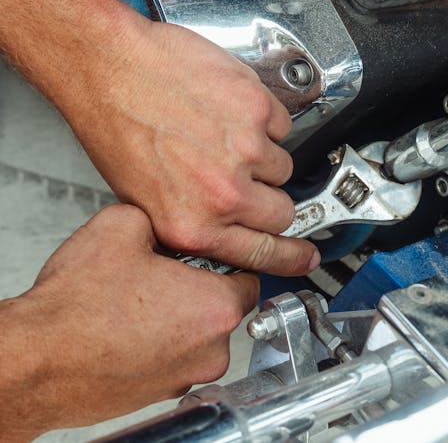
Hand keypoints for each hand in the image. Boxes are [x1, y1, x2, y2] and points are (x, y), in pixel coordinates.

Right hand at [0, 205, 258, 438]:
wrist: (36, 361)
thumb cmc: (76, 308)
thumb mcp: (122, 224)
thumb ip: (160, 215)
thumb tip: (164, 215)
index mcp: (217, 306)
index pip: (249, 274)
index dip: (223, 258)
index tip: (204, 254)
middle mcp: (211, 349)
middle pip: (224, 306)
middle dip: (199, 287)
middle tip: (163, 275)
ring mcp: (187, 376)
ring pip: (199, 335)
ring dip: (178, 318)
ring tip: (137, 302)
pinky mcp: (163, 394)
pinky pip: (174, 358)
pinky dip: (159, 343)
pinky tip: (126, 327)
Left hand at [67, 9, 318, 274]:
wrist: (108, 67)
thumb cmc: (115, 126)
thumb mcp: (144, 201)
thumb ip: (194, 221)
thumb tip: (228, 228)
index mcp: (193, 225)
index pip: (263, 254)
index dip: (291, 257)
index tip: (305, 256)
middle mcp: (223, 194)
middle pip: (283, 212)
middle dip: (269, 198)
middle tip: (247, 178)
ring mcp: (245, 151)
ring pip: (284, 166)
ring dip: (262, 154)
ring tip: (223, 135)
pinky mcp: (257, 109)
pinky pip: (281, 125)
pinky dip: (262, 118)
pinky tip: (226, 110)